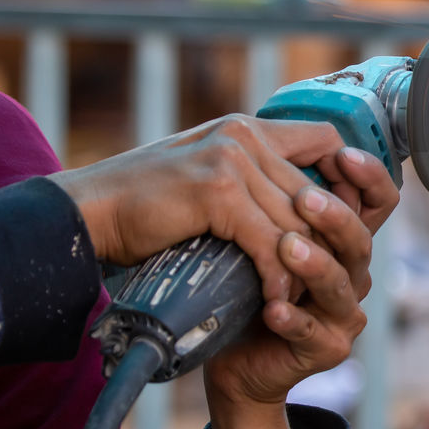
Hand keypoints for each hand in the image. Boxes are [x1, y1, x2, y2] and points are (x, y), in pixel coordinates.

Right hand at [48, 114, 396, 301]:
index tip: (340, 223)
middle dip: (325, 238)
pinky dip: (278, 276)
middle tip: (323, 277)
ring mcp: (232, 160)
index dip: (344, 180)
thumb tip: (292, 211)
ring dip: (303, 265)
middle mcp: (244, 136)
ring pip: (297, 220)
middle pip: (316, 190)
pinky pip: (270, 241)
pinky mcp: (218, 192)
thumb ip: (248, 179)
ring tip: (300, 296)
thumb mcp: (204, 178)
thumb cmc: (141, 205)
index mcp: (246, 128)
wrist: (84, 215)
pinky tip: (276, 300)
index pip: (326, 140)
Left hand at [203, 177, 381, 428]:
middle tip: (306, 198)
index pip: (379, 201)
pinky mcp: (328, 348)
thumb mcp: (264, 232)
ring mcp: (344, 313)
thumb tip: (271, 137)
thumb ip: (279, 196)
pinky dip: (293, 319)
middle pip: (361, 239)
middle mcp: (354, 272)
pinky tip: (272, 309)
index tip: (343, 155)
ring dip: (315, 263)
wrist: (232, 353)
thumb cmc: (247, 283)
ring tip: (286, 248)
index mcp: (345, 238)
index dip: (370, 177)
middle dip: (336, 217)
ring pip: (340, 283)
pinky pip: (313, 332)